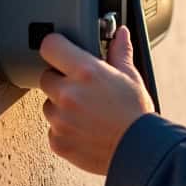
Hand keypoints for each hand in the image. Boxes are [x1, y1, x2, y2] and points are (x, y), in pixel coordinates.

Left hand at [38, 27, 153, 175]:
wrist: (139, 151)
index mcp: (86, 72)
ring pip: (48, 104)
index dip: (56, 46)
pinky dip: (64, 128)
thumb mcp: (131, 77)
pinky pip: (52, 128)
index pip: (50, 46)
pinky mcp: (57, 141)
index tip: (62, 51)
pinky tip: (84, 128)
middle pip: (46, 76)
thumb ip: (120, 52)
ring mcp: (60, 119)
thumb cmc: (136, 114)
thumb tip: (120, 34)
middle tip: (82, 88)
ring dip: (60, 105)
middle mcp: (68, 94)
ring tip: (86, 111)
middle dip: (61, 80)